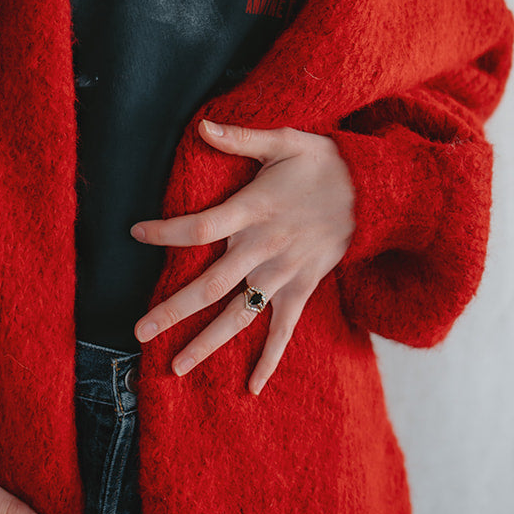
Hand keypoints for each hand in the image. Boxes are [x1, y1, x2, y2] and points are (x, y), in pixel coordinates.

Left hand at [132, 121, 354, 393]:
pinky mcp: (303, 288)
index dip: (167, 232)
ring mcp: (284, 274)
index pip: (201, 227)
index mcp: (255, 211)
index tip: (136, 233)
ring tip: (175, 366)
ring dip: (207, 343)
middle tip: (139, 331)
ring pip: (239, 315)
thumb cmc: (324, 162)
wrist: (377, 192)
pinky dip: (269, 359)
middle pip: (211, 286)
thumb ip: (242, 139)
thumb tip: (202, 126)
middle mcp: (265, 248)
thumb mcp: (285, 141)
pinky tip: (251, 387)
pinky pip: (284, 330)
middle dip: (173, 309)